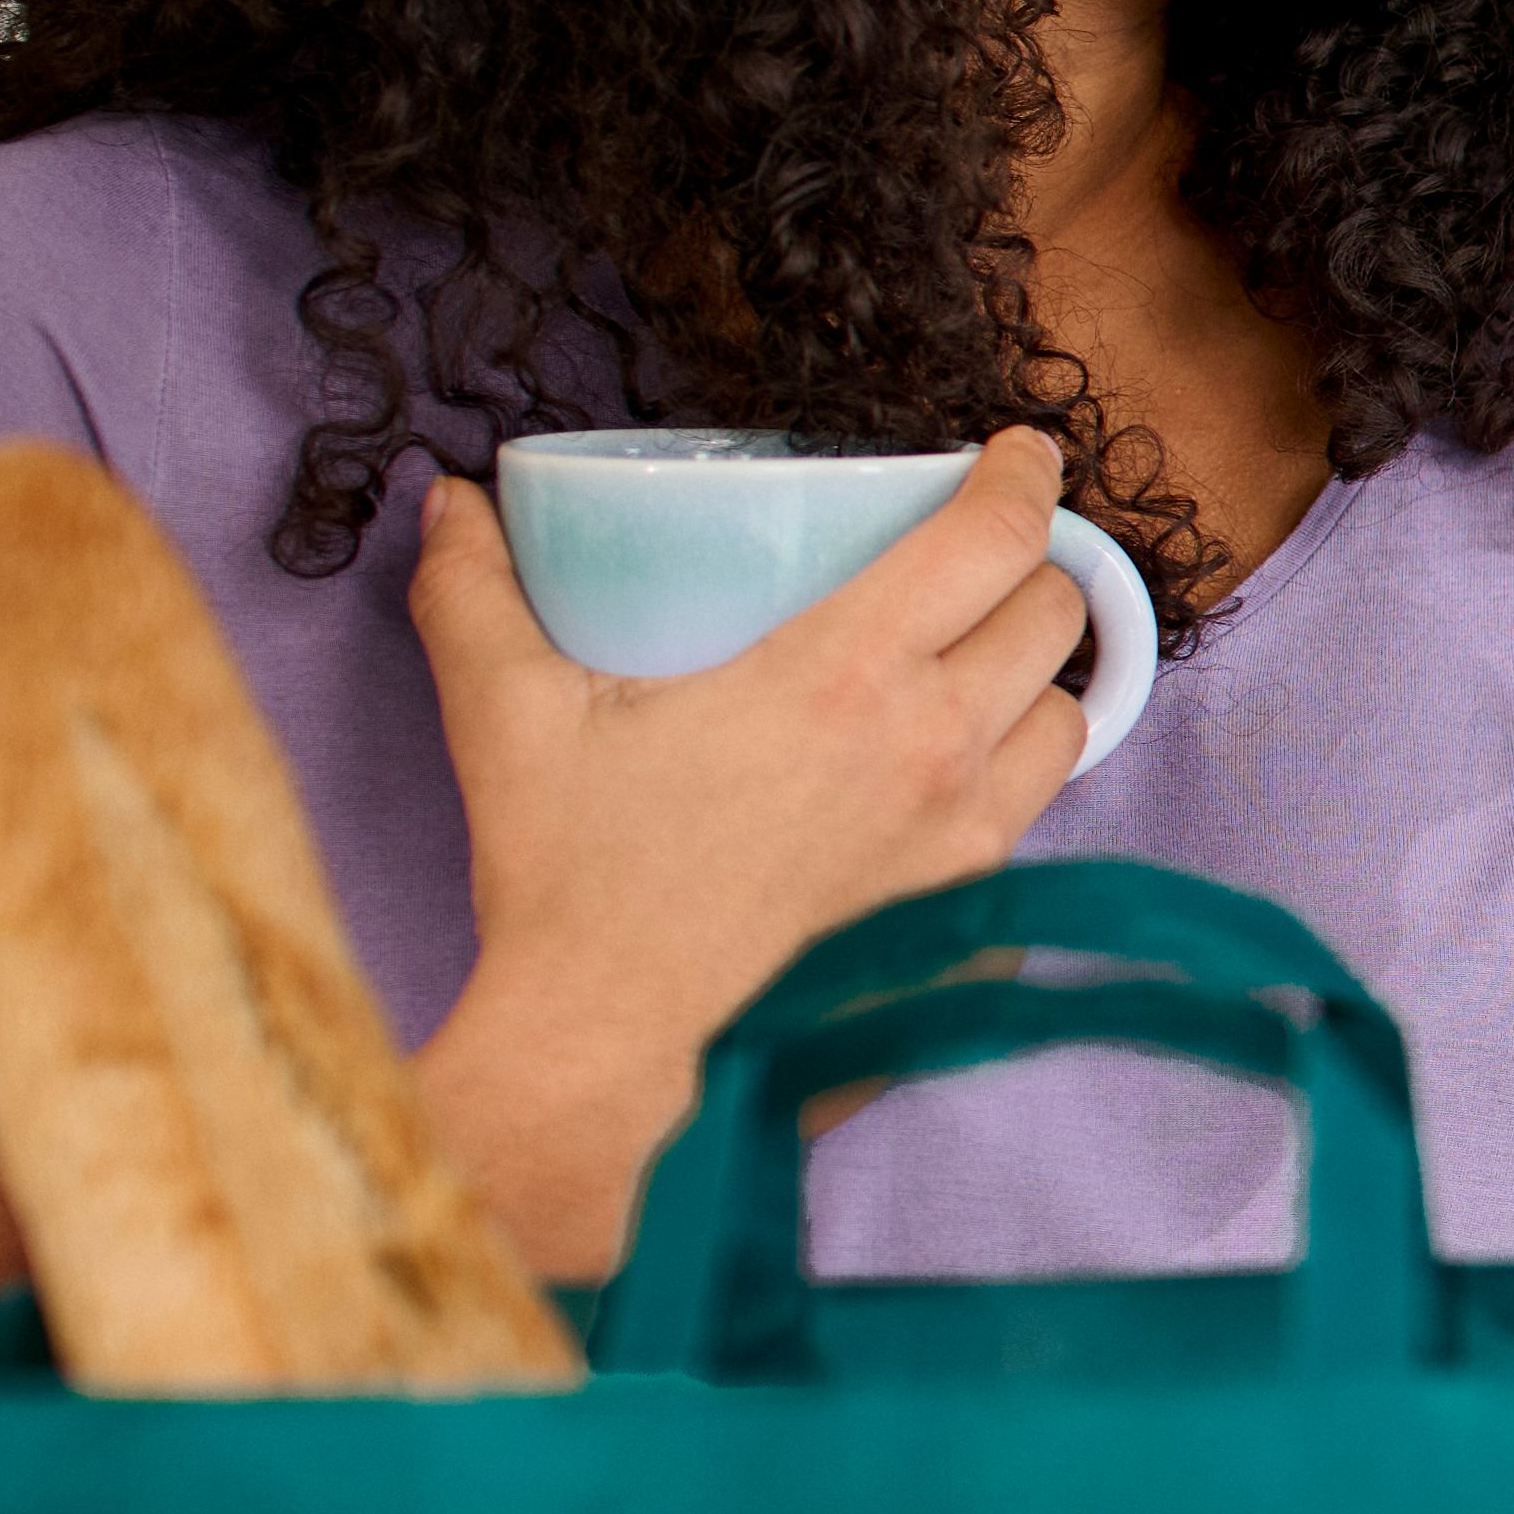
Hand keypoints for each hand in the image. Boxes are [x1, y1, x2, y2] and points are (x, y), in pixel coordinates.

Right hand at [404, 435, 1106, 1265]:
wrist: (613, 1060)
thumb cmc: (569, 887)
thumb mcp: (509, 718)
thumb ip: (472, 592)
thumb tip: (444, 498)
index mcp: (848, 677)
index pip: (994, 538)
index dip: (1023, 476)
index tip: (1022, 453)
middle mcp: (936, 751)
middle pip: (1056, 616)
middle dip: (1034, 571)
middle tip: (982, 562)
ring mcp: (968, 846)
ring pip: (1069, 722)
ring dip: (1038, 681)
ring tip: (979, 668)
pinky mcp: (974, 924)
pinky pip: (1035, 828)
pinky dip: (1010, 788)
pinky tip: (949, 786)